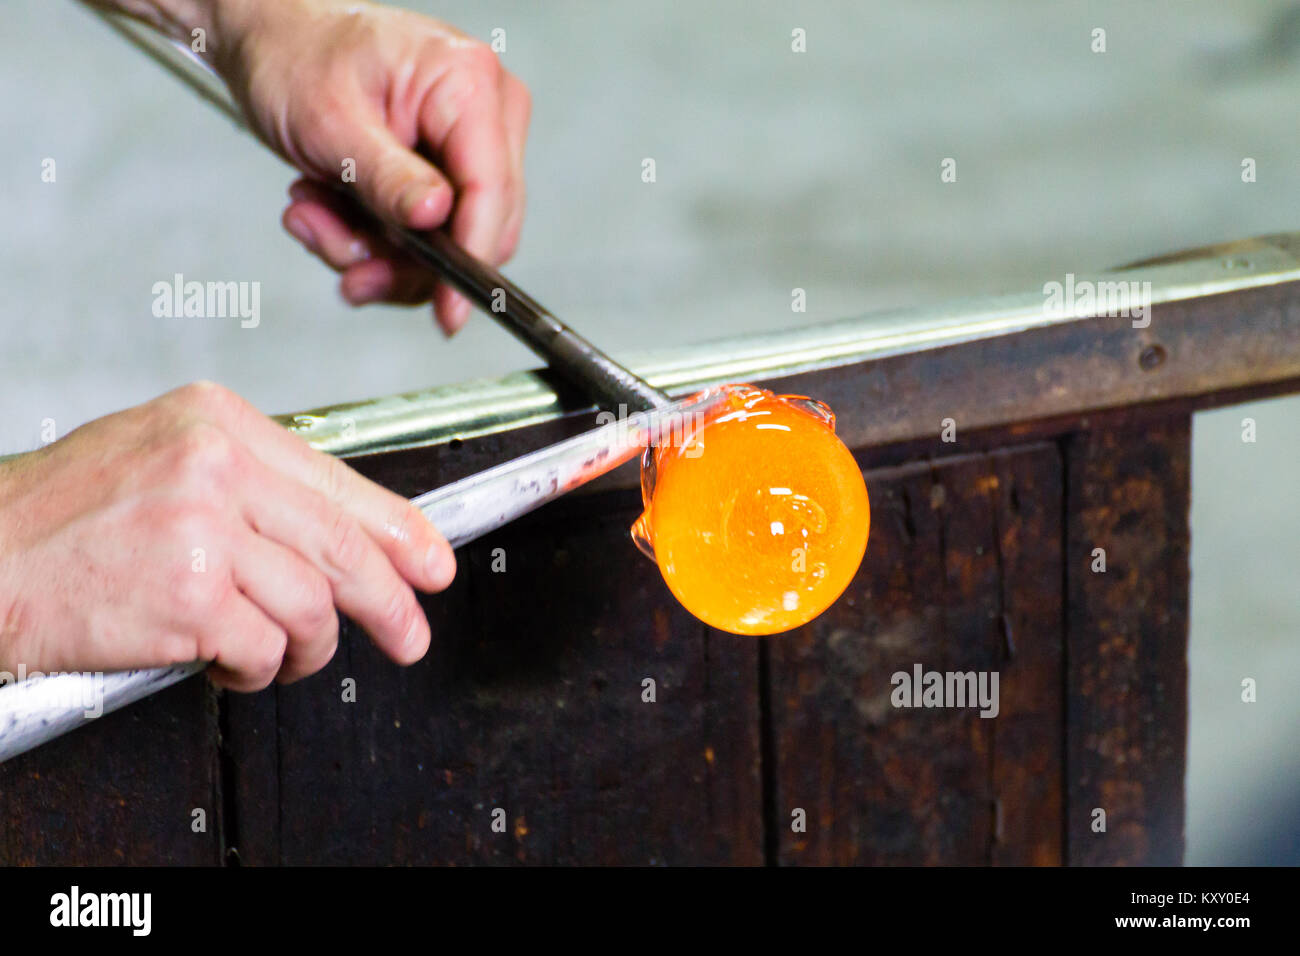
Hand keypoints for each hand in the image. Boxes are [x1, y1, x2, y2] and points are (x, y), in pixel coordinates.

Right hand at [0, 382, 454, 690]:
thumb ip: (252, 487)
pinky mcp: (188, 593)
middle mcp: (216, 465)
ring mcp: (203, 528)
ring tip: (277, 657)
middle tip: (409, 635)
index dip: (401, 532)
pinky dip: (254, 670)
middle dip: (389, 603)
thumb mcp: (166, 462)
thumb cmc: (64, 517)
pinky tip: (226, 664)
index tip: (432, 563)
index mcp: (219, 423)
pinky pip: (262, 647)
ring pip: (310, 605)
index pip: (339, 482)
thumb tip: (335, 534)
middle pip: (342, 545)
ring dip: (305, 649)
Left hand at [211, 0, 530, 333]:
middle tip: (343, 259)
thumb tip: (437, 218)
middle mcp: (485, 113)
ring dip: (375, 251)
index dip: (470, 259)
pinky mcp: (448, 171)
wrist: (270, 39)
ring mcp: (468, 145)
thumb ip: (387, 176)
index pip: (492, 191)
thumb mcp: (331, 123)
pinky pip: (428, 237)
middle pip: (477, 229)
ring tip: (314, 217)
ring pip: (448, 244)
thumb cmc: (295, 56)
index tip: (447, 311)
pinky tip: (330, 212)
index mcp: (468, 84)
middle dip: (403, 259)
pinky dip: (374, 241)